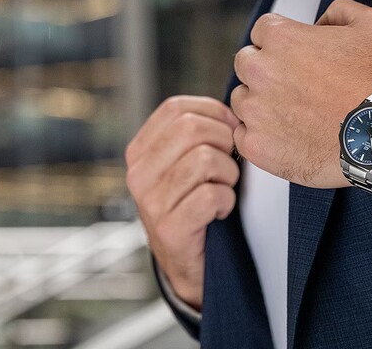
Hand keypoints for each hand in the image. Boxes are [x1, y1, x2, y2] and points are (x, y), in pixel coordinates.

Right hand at [125, 95, 240, 309]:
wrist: (189, 263)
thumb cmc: (194, 202)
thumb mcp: (185, 161)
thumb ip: (197, 132)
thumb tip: (234, 107)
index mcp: (139, 150)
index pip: (176, 108)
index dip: (212, 112)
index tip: (230, 129)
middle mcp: (138, 174)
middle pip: (191, 128)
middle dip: (224, 139)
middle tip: (231, 160)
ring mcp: (150, 203)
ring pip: (204, 159)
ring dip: (229, 173)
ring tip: (225, 187)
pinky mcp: (169, 229)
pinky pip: (211, 196)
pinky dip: (227, 201)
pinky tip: (220, 210)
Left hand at [230, 0, 371, 189]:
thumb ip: (340, 11)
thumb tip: (322, 21)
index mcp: (281, 38)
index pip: (263, 30)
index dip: (282, 41)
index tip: (297, 56)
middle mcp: (260, 71)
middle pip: (246, 62)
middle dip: (266, 69)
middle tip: (295, 84)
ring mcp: (256, 111)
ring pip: (242, 99)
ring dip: (260, 103)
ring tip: (294, 114)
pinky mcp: (257, 146)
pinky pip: (242, 135)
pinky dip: (260, 136)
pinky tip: (286, 136)